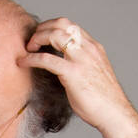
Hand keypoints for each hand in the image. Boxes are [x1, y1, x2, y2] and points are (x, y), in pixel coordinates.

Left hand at [16, 18, 137, 136]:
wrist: (115, 114)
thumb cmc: (104, 101)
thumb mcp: (93, 75)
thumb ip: (81, 66)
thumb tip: (63, 69)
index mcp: (94, 48)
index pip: (70, 25)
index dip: (52, 27)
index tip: (41, 36)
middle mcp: (88, 49)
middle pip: (61, 23)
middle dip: (43, 28)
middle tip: (32, 41)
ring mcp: (81, 59)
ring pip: (54, 34)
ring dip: (37, 38)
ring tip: (28, 48)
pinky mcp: (73, 73)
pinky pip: (47, 59)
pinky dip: (31, 58)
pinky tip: (23, 62)